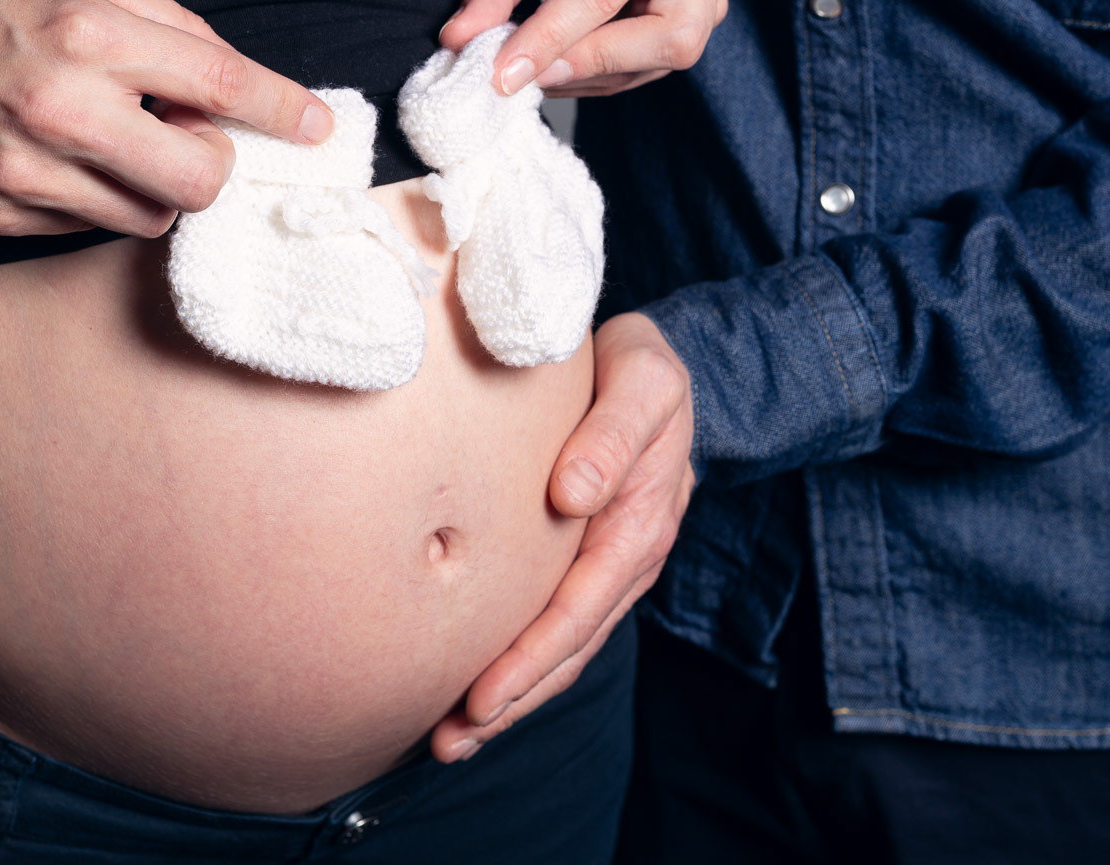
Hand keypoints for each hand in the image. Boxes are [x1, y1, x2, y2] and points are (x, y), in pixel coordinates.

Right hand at [0, 0, 332, 236]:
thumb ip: (164, 20)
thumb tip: (232, 76)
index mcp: (86, 34)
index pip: (217, 83)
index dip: (280, 109)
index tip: (317, 126)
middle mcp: (60, 108)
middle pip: (201, 179)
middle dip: (217, 163)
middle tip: (193, 137)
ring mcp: (26, 172)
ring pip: (153, 217)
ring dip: (160, 187)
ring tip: (120, 142)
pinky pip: (92, 228)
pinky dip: (101, 199)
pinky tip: (68, 159)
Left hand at [431, 312, 694, 761]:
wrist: (659, 367)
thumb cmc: (644, 368)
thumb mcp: (644, 380)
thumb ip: (613, 433)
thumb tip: (571, 496)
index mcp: (643, 521)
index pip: (581, 606)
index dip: (533, 657)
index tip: (483, 696)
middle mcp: (629, 556)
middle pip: (571, 646)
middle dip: (514, 699)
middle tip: (450, 741)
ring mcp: (610, 564)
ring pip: (565, 646)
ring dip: (513, 697)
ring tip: (452, 739)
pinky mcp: (587, 559)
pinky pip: (557, 621)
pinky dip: (519, 661)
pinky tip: (475, 687)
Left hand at [439, 0, 731, 97]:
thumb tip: (460, 40)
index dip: (550, 38)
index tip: (502, 73)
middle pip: (665, 40)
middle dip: (588, 63)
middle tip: (523, 75)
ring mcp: (710, 2)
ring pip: (652, 67)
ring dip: (581, 76)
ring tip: (531, 64)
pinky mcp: (693, 35)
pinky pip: (641, 75)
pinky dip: (590, 78)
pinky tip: (557, 64)